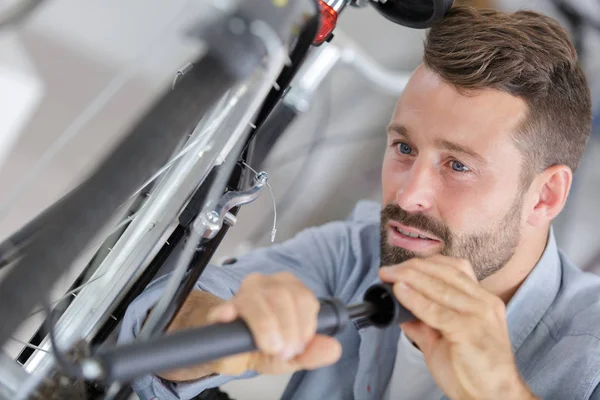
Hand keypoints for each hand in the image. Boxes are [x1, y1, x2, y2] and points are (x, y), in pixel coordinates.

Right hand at [205, 272, 341, 375]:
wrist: (230, 353)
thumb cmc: (262, 347)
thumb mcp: (291, 355)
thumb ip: (313, 352)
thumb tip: (333, 349)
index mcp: (288, 290)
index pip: (304, 298)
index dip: (305, 324)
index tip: (300, 346)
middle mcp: (267, 285)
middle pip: (283, 295)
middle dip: (288, 328)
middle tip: (285, 351)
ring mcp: (243, 294)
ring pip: (257, 299)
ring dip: (266, 326)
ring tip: (269, 347)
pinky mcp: (221, 308)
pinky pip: (225, 307)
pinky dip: (227, 313)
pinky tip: (228, 318)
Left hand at [379, 255, 536, 399]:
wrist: (493, 398)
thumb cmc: (473, 371)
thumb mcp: (445, 339)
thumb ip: (424, 321)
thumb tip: (400, 309)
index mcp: (483, 301)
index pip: (454, 268)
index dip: (425, 263)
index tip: (401, 266)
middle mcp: (484, 303)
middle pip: (445, 272)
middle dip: (411, 267)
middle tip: (388, 270)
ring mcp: (479, 315)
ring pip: (439, 286)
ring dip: (409, 277)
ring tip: (389, 277)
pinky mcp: (469, 330)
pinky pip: (436, 310)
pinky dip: (414, 299)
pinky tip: (399, 293)